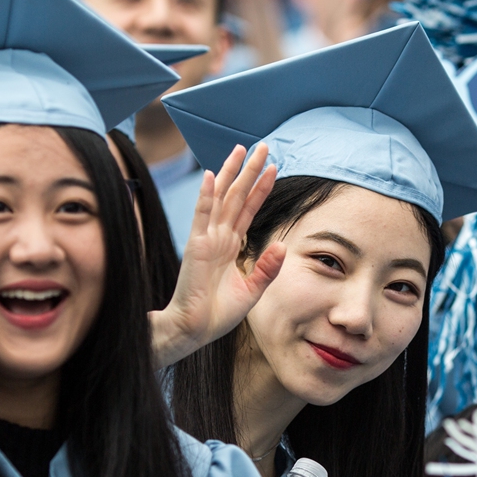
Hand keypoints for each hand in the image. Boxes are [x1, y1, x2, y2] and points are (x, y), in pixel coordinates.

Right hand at [150, 144, 283, 367]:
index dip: (261, 188)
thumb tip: (282, 245)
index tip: (273, 167)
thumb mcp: (252, 290)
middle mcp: (219, 237)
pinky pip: (202, 216)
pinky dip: (206, 196)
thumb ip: (267, 268)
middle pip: (236, 196)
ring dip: (231, 173)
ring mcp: (206, 239)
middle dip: (249, 171)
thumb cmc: (218, 314)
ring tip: (241, 150)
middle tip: (261, 146)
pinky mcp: (196, 246)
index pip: (248, 209)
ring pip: (221, 198)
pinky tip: (212, 176)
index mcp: (230, 246)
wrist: (195, 330)